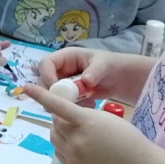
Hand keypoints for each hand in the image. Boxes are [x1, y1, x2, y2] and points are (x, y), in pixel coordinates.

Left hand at [22, 84, 156, 163]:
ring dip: (60, 130)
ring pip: (54, 136)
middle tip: (73, 117)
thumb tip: (60, 117)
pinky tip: (78, 144)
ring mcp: (73, 155)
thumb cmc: (125, 136)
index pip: (58, 106)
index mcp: (86, 122)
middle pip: (55, 122)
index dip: (41, 95)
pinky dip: (63, 144)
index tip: (26, 87)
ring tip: (76, 131)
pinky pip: (59, 151)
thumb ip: (81, 116)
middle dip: (60, 117)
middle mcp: (76, 139)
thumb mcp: (103, 117)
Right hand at [35, 48, 153, 106]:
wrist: (121, 79)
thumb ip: (95, 71)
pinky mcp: (69, 95)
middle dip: (52, 92)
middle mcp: (61, 70)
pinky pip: (62, 102)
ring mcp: (63, 83)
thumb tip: (85, 80)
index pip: (46, 63)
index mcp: (66, 57)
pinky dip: (72, 106)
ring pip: (51, 93)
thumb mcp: (104, 65)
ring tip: (83, 103)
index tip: (55, 88)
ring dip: (63, 100)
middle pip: (44, 80)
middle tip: (67, 101)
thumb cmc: (111, 65)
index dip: (46, 75)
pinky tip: (88, 105)